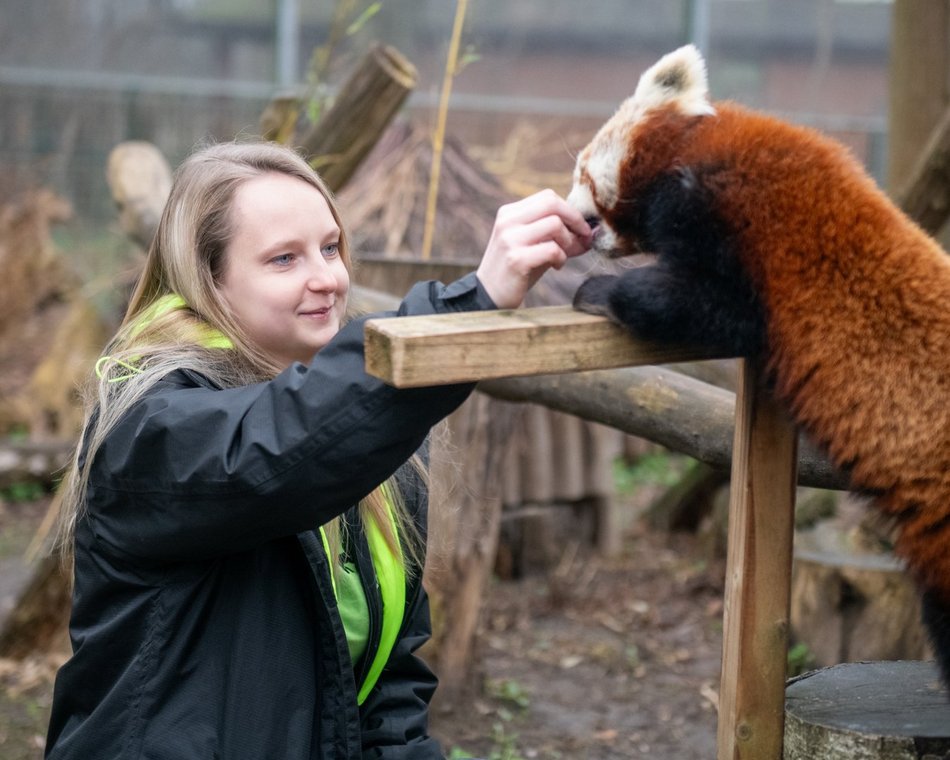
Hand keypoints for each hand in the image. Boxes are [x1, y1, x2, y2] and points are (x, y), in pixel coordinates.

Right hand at [476, 189, 591, 308]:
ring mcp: (510, 239)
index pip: (548, 197)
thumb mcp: (535, 247)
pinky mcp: (516, 259)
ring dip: (568, 241)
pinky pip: (552, 249)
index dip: (570, 211)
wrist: (489, 297)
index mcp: (510, 213)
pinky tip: (556, 266)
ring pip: (554, 224)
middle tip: (583, 237)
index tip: (580, 229)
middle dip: (575, 220)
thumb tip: (592, 232)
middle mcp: (508, 221)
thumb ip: (559, 236)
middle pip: (552, 203)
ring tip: (563, 256)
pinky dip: (561, 258)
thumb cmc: (516, 271)